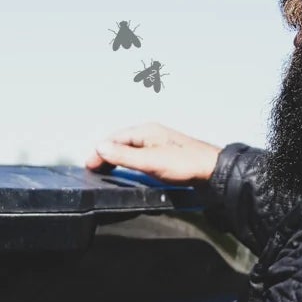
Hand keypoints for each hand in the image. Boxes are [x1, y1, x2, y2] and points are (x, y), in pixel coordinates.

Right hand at [85, 123, 220, 183]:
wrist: (212, 171)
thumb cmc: (185, 164)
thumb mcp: (150, 161)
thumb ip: (124, 156)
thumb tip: (100, 147)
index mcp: (146, 131)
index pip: (114, 139)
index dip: (100, 152)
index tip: (89, 166)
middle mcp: (151, 133)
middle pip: (121, 142)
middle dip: (106, 154)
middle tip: (94, 169)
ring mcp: (158, 143)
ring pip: (130, 149)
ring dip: (117, 158)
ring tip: (106, 171)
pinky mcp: (164, 154)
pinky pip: (140, 155)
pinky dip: (128, 162)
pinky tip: (129, 170)